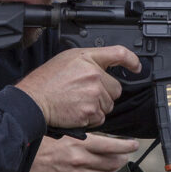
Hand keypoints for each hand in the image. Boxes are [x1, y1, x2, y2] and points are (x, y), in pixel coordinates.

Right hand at [15, 46, 142, 128]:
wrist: (34, 101)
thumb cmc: (47, 81)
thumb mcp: (68, 59)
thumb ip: (90, 60)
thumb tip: (106, 67)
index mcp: (88, 59)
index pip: (119, 53)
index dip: (132, 60)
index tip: (136, 67)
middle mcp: (94, 75)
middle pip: (116, 88)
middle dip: (105, 92)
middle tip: (85, 92)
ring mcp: (93, 95)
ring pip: (109, 104)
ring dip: (98, 106)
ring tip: (78, 101)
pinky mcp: (90, 112)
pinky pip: (101, 118)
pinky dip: (92, 118)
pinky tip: (78, 111)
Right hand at [27, 133, 139, 171]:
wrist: (28, 162)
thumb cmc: (45, 143)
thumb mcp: (66, 133)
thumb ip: (86, 137)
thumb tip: (106, 138)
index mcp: (80, 144)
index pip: (111, 146)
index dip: (126, 145)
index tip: (134, 145)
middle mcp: (82, 161)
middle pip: (112, 163)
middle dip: (122, 159)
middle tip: (126, 155)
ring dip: (114, 170)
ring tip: (118, 164)